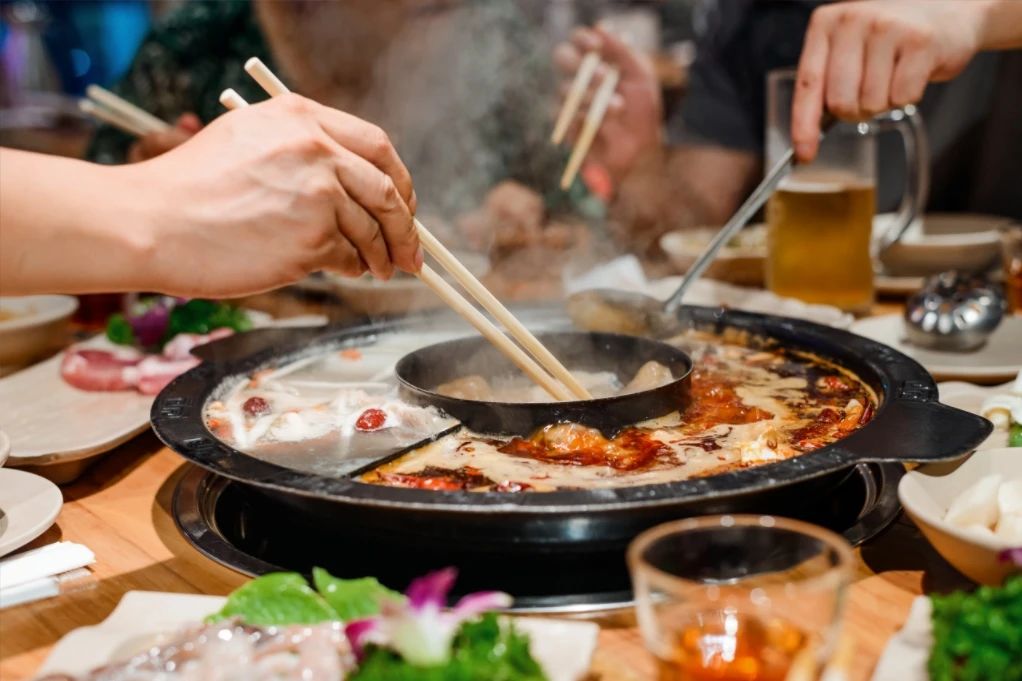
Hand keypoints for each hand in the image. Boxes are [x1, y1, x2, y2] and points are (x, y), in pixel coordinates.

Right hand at [125, 93, 419, 295]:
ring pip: (371, 229)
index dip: (401, 180)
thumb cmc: (191, 187)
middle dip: (406, 226)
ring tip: (381, 269)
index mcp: (302, 117)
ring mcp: (317, 194)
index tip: (406, 203)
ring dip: (382, 255)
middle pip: (389, 190)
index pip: (378, 146)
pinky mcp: (312, 239)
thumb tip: (355, 182)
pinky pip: (348, 257)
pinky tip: (341, 271)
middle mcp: (316, 149)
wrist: (152, 222)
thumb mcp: (249, 139)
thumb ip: (303, 148)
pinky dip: (351, 268)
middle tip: (411, 250)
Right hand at [553, 26, 661, 183]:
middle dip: (580, 65)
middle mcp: (579, 78)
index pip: (578, 40)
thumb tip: (601, 27)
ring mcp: (570, 103)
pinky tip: (603, 125)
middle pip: (562, 57)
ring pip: (566, 89)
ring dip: (594, 98)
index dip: (582, 39)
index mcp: (596, 62)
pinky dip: (587, 118)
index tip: (595, 45)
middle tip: (602, 77)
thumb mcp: (641, 77)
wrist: (642, 152)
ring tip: (619, 109)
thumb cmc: (643, 113)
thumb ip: (622, 52)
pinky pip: (567, 116)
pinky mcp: (567, 127)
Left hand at [792, 0, 986, 162]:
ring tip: (895, 75)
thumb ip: (828, 80)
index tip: (804, 154)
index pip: (807, 84)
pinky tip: (914, 72)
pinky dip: (909, 96)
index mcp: (826, 25)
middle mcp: (852, 22)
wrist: (946, 10)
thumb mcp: (850, 48)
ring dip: (885, 101)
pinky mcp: (920, 42)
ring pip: (872, 103)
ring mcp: (887, 29)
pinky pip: (903, 97)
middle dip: (855, 111)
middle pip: (840, 101)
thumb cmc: (891, 38)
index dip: (803, 125)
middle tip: (871, 92)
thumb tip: (809, 135)